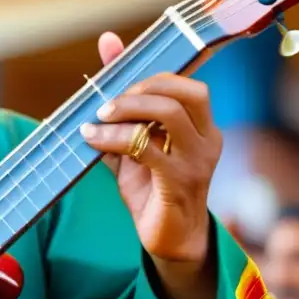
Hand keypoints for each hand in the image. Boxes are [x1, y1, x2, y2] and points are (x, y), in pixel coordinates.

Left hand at [80, 32, 222, 262]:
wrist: (169, 238)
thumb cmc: (150, 189)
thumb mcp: (132, 146)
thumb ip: (119, 114)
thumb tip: (96, 76)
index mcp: (201, 125)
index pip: (186, 82)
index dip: (153, 67)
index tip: (112, 60)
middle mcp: (207, 138)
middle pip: (186, 91)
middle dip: (142, 87)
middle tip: (107, 102)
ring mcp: (197, 160)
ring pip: (170, 114)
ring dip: (128, 109)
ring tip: (99, 118)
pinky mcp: (179, 182)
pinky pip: (147, 149)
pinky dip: (114, 139)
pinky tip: (91, 140)